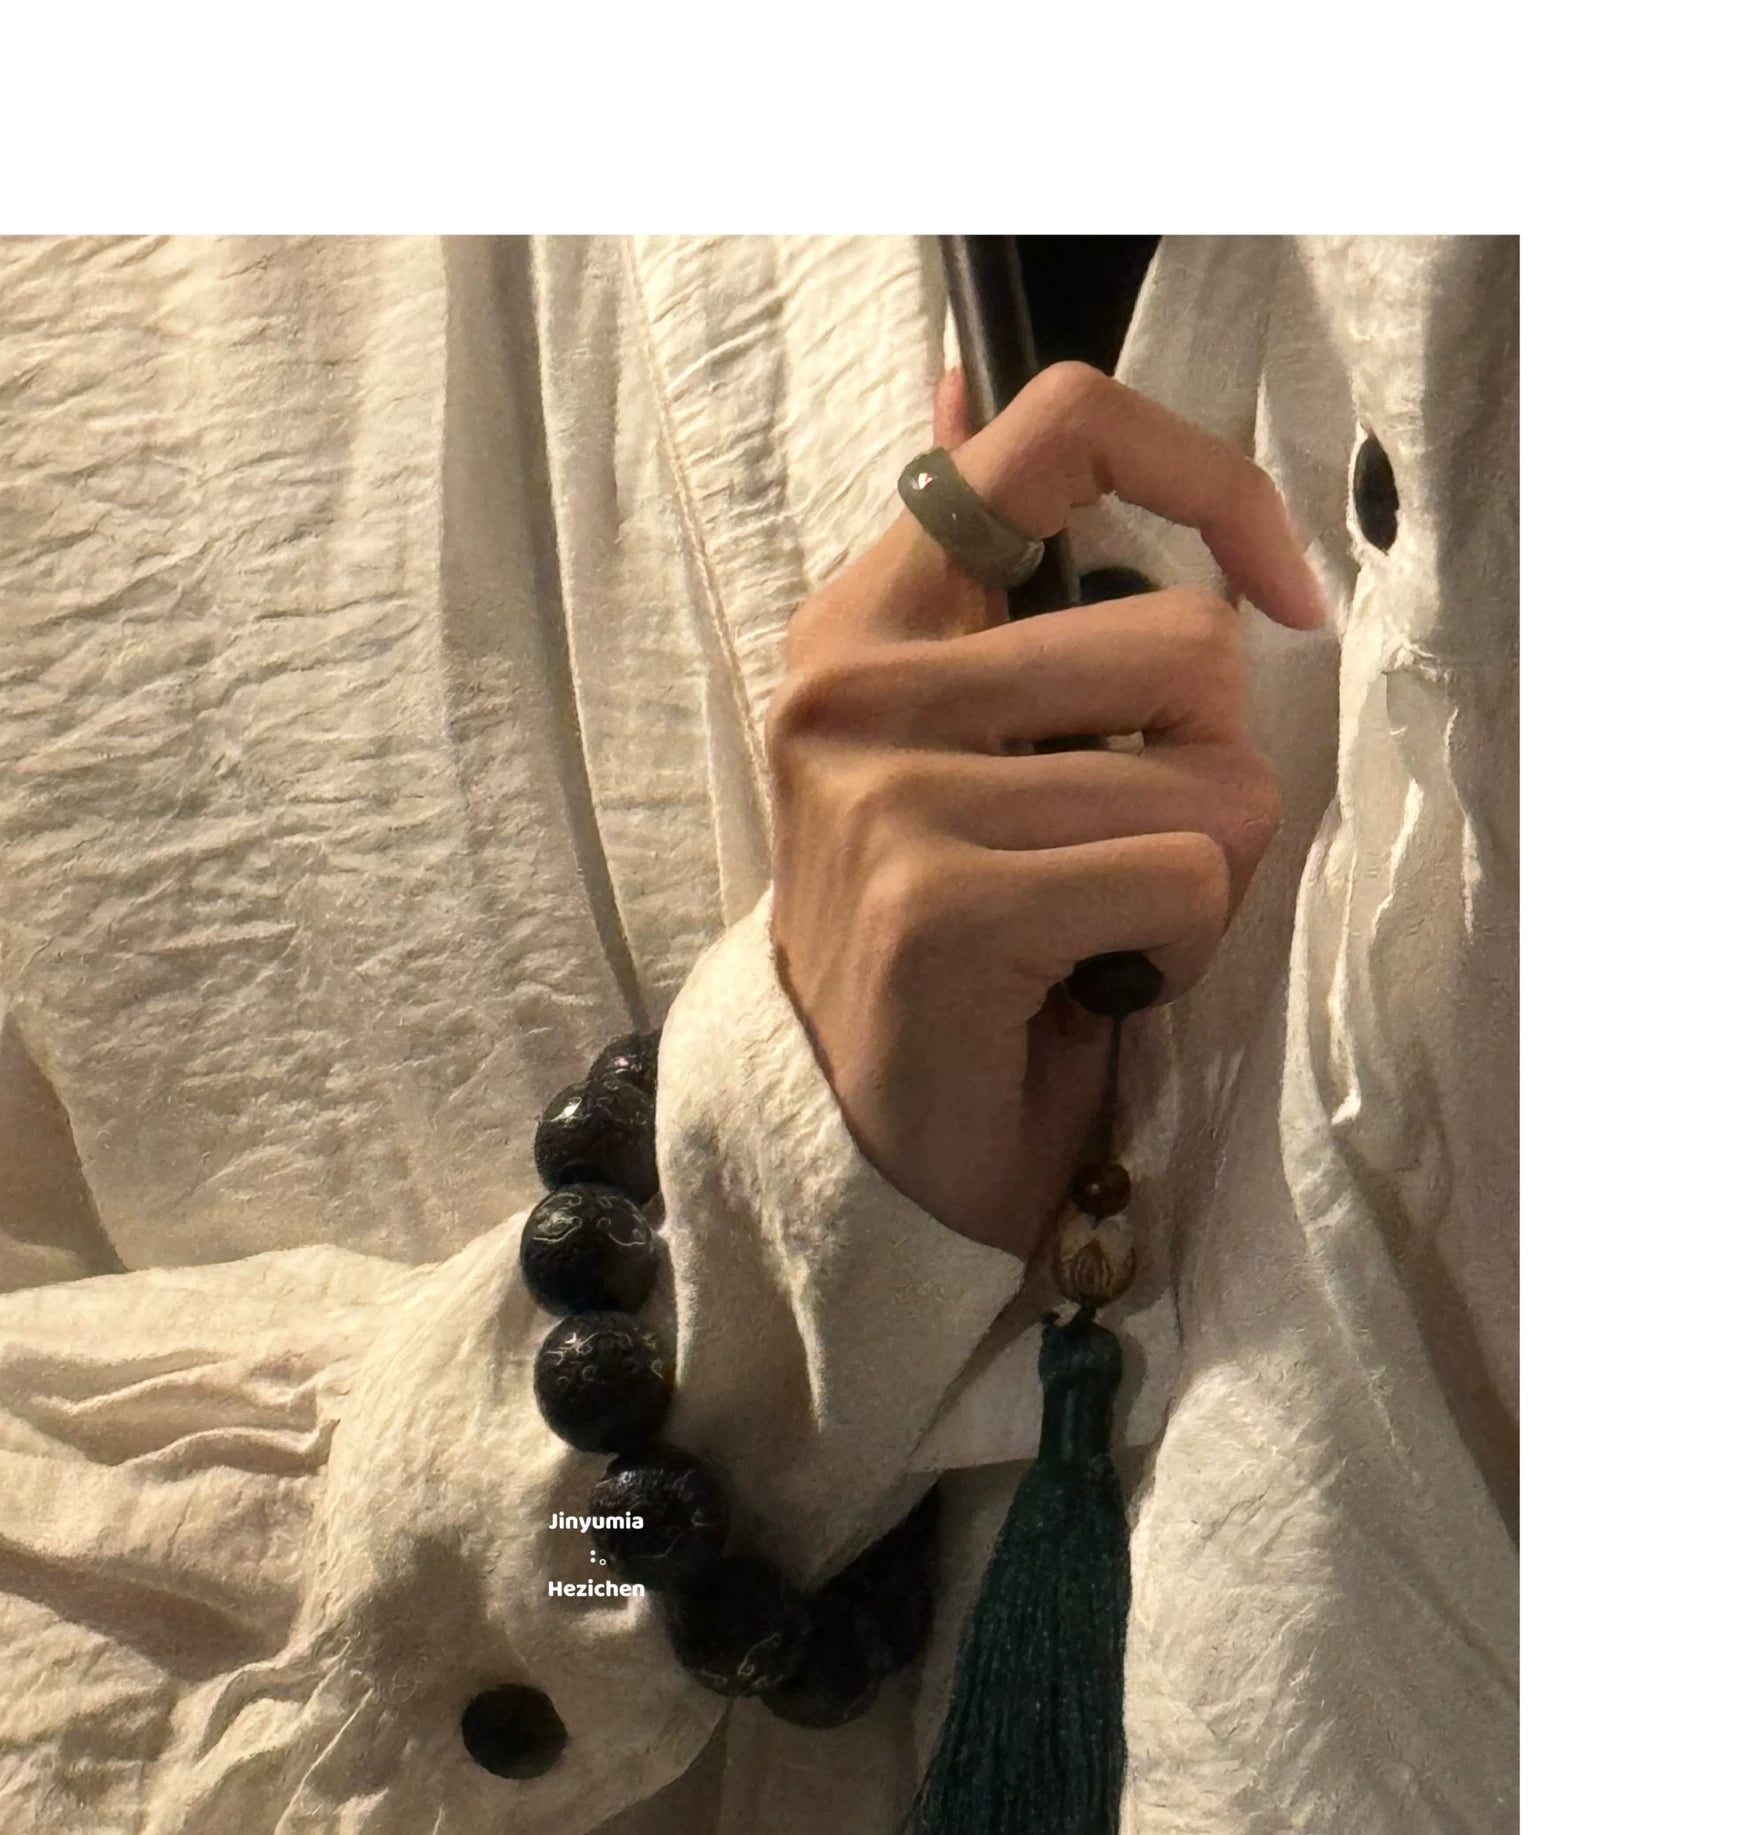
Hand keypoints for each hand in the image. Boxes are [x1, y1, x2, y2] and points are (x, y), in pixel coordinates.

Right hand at [768, 358, 1325, 1262]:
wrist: (864, 1145)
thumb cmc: (945, 941)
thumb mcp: (943, 742)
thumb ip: (971, 583)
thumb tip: (959, 389)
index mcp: (861, 622)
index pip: (1060, 431)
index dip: (1211, 483)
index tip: (1279, 591)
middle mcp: (854, 691)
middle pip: (1187, 643)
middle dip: (1213, 768)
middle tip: (1129, 851)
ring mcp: (889, 799)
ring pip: (1206, 779)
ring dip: (1200, 879)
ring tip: (1102, 930)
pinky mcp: (942, 908)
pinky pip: (1180, 881)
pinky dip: (1176, 951)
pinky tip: (1096, 988)